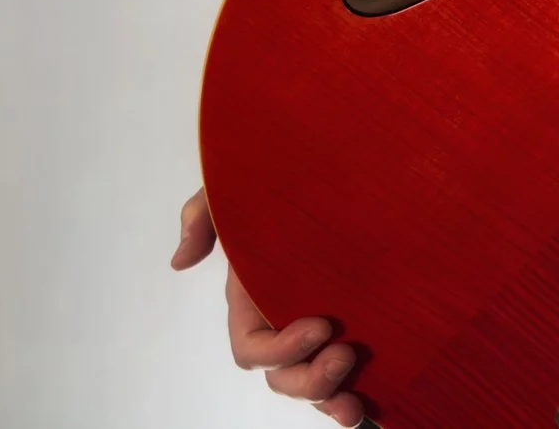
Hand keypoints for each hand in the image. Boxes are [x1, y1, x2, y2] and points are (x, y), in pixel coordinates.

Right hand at [174, 187, 369, 425]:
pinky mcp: (358, 321)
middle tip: (345, 356)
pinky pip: (352, 371)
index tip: (321, 325)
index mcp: (253, 300)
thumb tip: (180, 261)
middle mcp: (285, 320)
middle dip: (309, 382)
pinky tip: (378, 400)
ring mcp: (323, 324)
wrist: (337, 157)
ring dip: (331, 399)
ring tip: (358, 401)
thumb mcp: (234, 188)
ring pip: (315, 384)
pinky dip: (361, 393)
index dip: (281, 351)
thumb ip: (204, 217)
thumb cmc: (277, 174)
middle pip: (284, 378)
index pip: (253, 349)